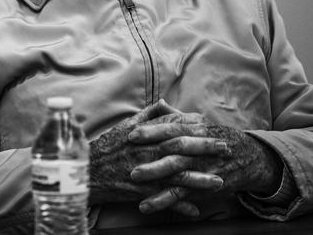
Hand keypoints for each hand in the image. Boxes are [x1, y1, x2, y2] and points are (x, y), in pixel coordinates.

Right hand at [88, 101, 227, 216]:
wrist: (86, 169)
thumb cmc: (107, 147)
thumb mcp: (125, 126)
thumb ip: (147, 114)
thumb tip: (165, 102)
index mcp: (144, 134)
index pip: (174, 128)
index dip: (194, 127)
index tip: (212, 126)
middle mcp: (146, 152)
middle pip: (180, 148)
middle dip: (205, 148)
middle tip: (226, 148)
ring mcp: (145, 172)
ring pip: (176, 175)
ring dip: (200, 180)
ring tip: (219, 181)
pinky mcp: (140, 191)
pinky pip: (164, 199)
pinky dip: (180, 205)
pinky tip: (196, 210)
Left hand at [128, 111, 283, 212]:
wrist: (249, 158)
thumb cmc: (218, 138)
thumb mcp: (201, 124)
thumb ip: (177, 115)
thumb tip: (159, 103)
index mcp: (197, 130)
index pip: (173, 128)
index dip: (152, 131)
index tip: (131, 133)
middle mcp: (199, 148)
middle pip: (173, 149)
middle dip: (150, 153)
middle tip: (128, 155)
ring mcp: (201, 168)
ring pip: (176, 172)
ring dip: (154, 175)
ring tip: (133, 179)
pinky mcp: (202, 187)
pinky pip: (180, 195)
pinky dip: (162, 201)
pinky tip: (144, 206)